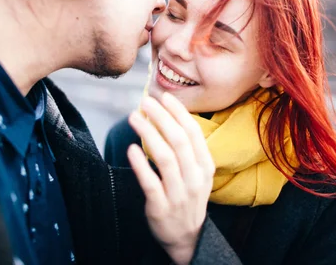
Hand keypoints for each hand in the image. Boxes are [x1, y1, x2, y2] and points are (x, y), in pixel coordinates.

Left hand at [127, 92, 214, 264]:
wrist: (187, 238)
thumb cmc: (188, 197)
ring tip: (134, 117)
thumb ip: (188, 149)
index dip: (179, 113)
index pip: (193, 134)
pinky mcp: (161, 207)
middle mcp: (195, 179)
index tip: (164, 97)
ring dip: (148, 134)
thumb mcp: (198, 174)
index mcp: (205, 167)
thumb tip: (169, 115)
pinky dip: (140, 164)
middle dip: (161, 117)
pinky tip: (131, 149)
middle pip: (178, 141)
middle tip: (145, 101)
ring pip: (165, 158)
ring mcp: (179, 194)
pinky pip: (150, 182)